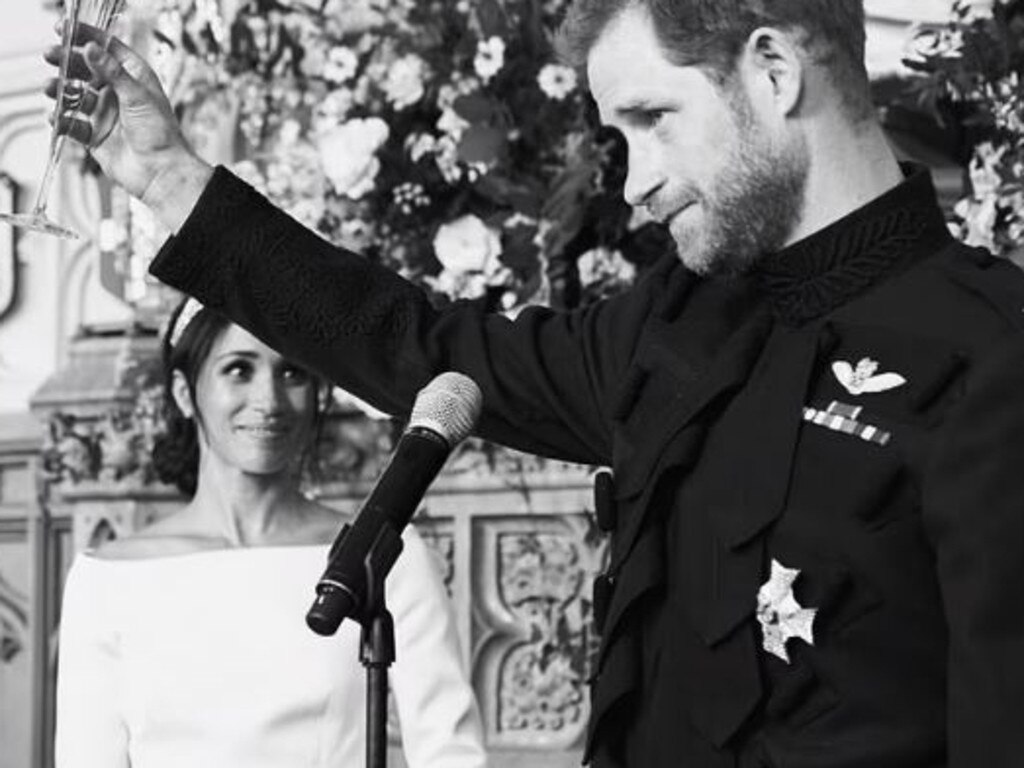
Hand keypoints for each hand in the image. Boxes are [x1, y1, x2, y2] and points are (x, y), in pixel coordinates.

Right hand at [44, 23, 212, 229]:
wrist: (162, 173)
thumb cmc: (161, 135)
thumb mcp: (138, 96)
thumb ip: (113, 72)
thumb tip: (91, 48)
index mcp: (134, 78)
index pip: (107, 50)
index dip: (86, 37)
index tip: (64, 29)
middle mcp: (119, 94)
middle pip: (86, 70)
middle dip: (67, 62)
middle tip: (51, 56)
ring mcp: (107, 114)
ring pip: (76, 95)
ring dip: (61, 90)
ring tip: (51, 88)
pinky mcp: (97, 135)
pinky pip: (72, 124)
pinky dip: (62, 120)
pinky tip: (56, 118)